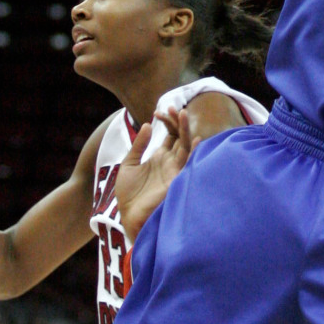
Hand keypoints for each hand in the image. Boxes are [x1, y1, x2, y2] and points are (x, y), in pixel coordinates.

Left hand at [115, 108, 200, 243]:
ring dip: (185, 130)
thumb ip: (139, 145)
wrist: (128, 216)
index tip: (158, 113)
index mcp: (159, 157)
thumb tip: (147, 124)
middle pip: (179, 137)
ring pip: (185, 146)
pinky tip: (196, 139)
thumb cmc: (128, 195)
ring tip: (183, 113)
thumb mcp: (128, 164)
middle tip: (174, 107)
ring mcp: (174, 170)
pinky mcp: (176, 180)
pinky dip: (193, 152)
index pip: (170, 135)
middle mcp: (170, 162)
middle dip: (178, 122)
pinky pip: (188, 164)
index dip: (167, 122)